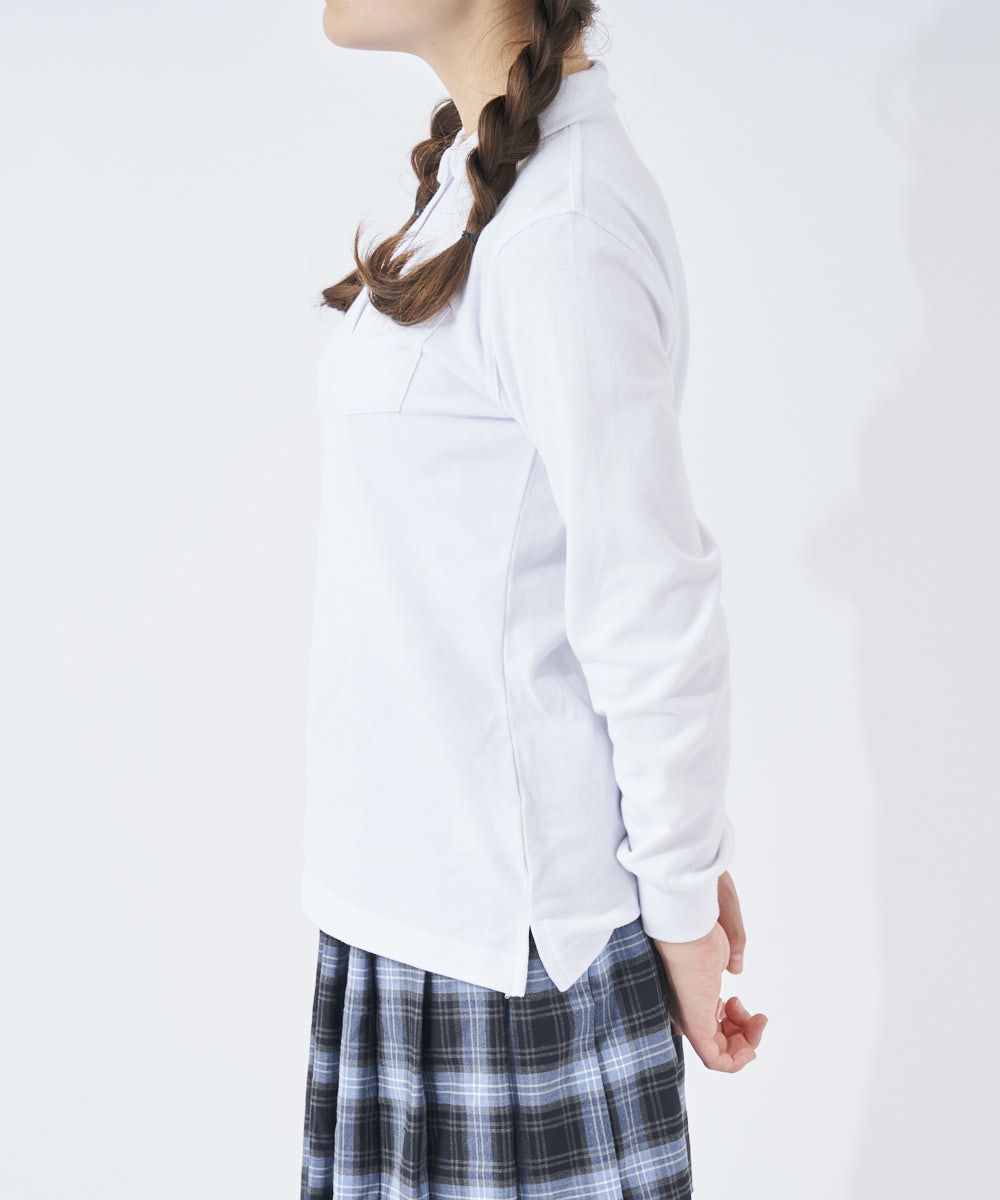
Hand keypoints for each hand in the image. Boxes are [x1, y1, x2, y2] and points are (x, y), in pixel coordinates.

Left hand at [651, 876, 766, 1072]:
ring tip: (755, 1019)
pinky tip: (752, 1044)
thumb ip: (726, 959)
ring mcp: (690, 1019)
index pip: (708, 1025)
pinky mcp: (696, 1024)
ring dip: (747, 1045)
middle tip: (753, 1013)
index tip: (741, 1001)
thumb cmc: (699, 927)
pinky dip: (739, 1061)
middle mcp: (686, 1009)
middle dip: (744, 1034)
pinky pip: (717, 1062)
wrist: (684, 923)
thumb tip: (734, 971)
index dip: (733, 1021)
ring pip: (720, 1055)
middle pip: (717, 1041)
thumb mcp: (717, 946)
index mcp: (690, 992)